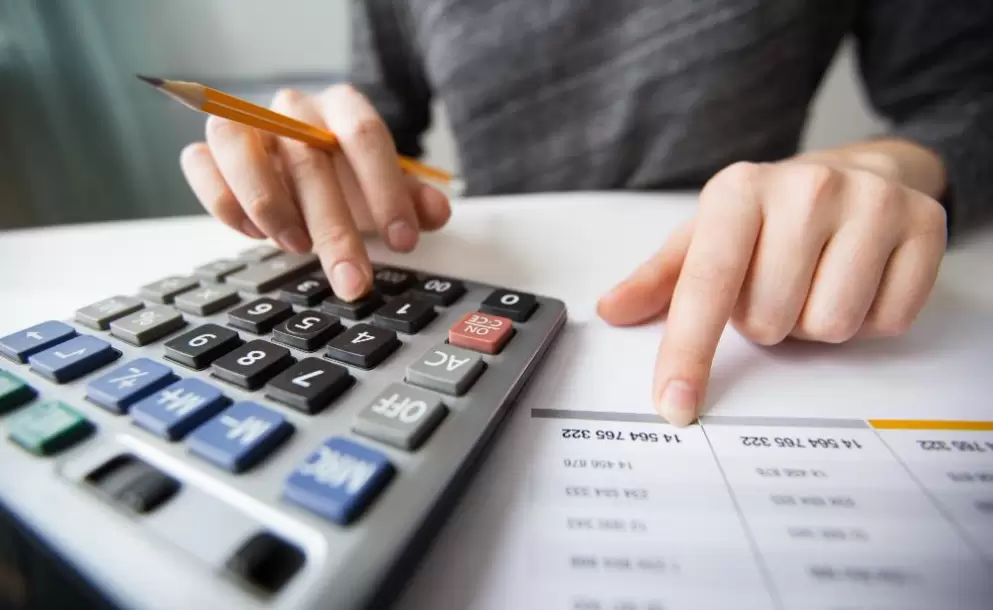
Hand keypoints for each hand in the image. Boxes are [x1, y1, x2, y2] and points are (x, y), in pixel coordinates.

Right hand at [179, 85, 451, 299]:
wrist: (306, 168)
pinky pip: (198, 163)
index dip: (386, 191)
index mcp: (342, 107)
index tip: (403, 242)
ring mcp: (246, 125)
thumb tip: (436, 212)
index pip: (365, 135)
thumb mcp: (386, 191)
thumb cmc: (349, 179)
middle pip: (309, 159)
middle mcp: (292, 109)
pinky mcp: (210, 150)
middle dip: (335, 230)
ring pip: (237, 145)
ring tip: (297, 249)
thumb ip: (413, 200)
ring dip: (267, 203)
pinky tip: (254, 236)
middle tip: (354, 281)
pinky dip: (223, 202)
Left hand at [597, 155, 947, 425]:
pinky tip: (859, 280)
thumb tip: (612, 311)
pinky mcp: (925, 224)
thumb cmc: (769, 216)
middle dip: (767, 321)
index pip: (706, 286)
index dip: (687, 352)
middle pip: (769, 321)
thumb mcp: (706, 236)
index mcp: (738, 192)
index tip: (675, 403)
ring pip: (828, 327)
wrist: (857, 170)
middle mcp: (806, 188)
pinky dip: (868, 319)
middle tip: (776, 285)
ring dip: (815, 324)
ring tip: (815, 282)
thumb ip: (658, 280)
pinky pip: (887, 321)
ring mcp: (871, 202)